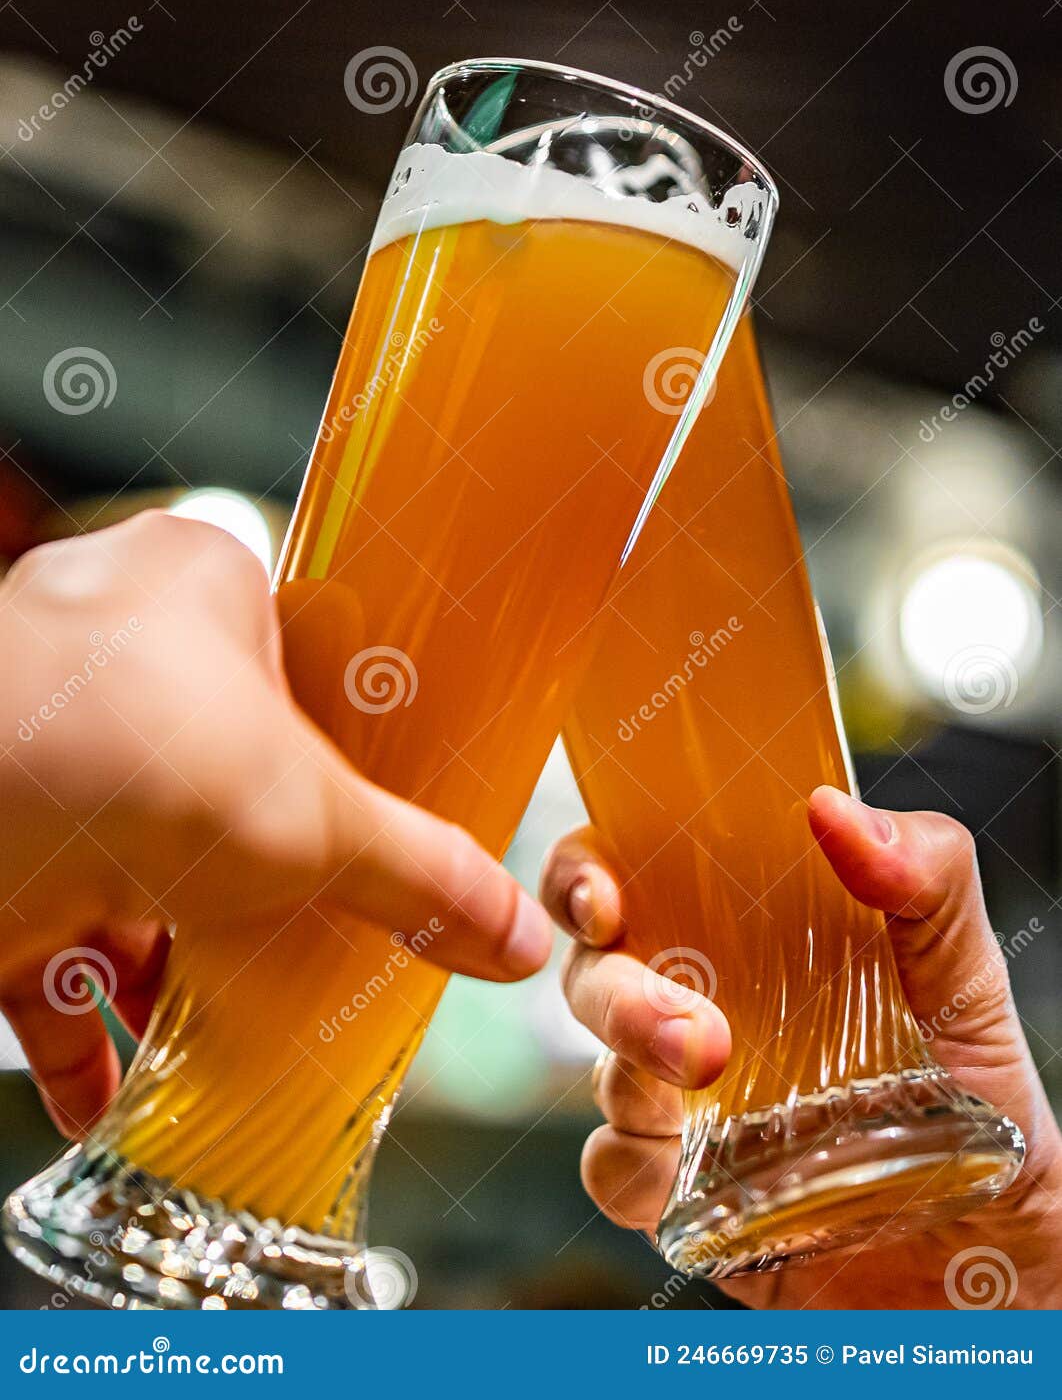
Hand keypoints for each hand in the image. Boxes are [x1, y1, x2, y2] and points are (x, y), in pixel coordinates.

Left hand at [0, 510, 551, 1137]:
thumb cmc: (131, 753)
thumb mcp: (318, 822)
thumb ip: (420, 875)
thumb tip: (512, 929)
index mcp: (195, 582)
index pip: (282, 655)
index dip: (322, 741)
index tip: (353, 811)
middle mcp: (103, 644)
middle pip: (203, 771)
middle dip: (242, 877)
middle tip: (299, 930)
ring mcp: (33, 740)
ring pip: (117, 860)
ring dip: (159, 963)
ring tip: (215, 1030)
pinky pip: (43, 937)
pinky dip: (79, 1021)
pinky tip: (120, 1088)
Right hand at [541, 787, 1061, 1307]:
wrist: (1001, 1247)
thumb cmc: (979, 1092)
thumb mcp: (968, 972)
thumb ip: (925, 878)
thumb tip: (837, 811)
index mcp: (743, 932)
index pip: (629, 870)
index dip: (585, 871)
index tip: (602, 894)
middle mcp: (696, 1004)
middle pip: (593, 970)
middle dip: (614, 991)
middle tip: (693, 1029)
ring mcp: (682, 1102)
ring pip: (597, 1066)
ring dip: (630, 1068)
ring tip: (712, 1073)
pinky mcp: (682, 1193)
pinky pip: (612, 1170)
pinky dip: (630, 1164)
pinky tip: (690, 1166)